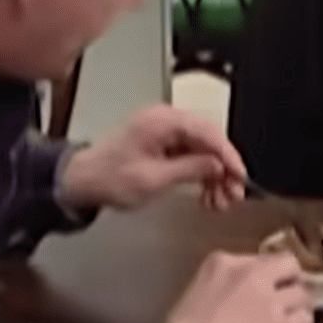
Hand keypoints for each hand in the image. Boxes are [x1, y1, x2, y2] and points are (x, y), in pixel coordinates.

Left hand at [58, 105, 246, 210]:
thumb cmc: (109, 179)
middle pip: (208, 141)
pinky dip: (200, 175)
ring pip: (201, 150)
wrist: (81, 181)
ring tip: (220, 203)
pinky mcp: (161, 143)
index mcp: (162, 121)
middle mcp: (165, 120)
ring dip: (213, 176)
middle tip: (233, 196)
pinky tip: (207, 196)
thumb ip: (190, 169)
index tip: (241, 178)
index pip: (208, 133)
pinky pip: (190, 155)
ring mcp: (163, 131)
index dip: (229, 157)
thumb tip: (218, 166)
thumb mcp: (154, 179)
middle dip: (223, 170)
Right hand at [166, 251, 313, 322]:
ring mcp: (270, 300)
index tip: (264, 283)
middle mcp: (252, 275)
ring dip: (299, 303)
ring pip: (302, 293)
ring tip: (295, 313)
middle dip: (291, 276)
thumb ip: (219, 285)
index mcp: (223, 263)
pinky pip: (304, 319)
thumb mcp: (194, 293)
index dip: (264, 273)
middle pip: (288, 263)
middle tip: (288, 290)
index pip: (257, 258)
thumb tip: (233, 297)